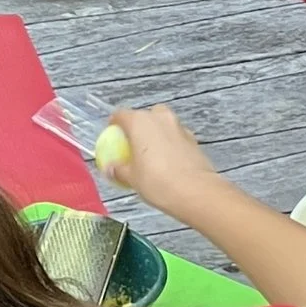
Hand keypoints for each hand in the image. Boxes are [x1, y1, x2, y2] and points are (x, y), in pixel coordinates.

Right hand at [100, 103, 232, 227]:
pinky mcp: (193, 138)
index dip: (114, 124)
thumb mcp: (132, 178)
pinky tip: (169, 162)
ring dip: (156, 134)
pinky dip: (170, 143)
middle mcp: (160, 118)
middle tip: (133, 145)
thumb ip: (119, 170)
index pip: (121, 115)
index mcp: (139, 122)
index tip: (112, 135)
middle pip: (144, 116)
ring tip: (152, 156)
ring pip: (163, 124)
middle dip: (138, 127)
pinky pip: (176, 136)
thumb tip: (110, 168)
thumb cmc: (157, 182)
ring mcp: (179, 126)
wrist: (195, 191)